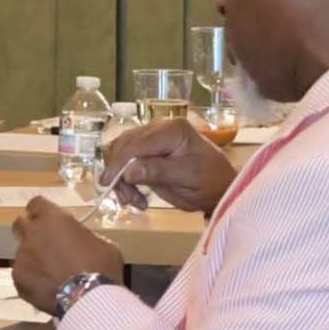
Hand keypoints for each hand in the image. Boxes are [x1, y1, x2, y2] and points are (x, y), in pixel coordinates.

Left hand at [12, 199, 126, 314]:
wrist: (88, 297)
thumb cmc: (101, 266)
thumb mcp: (101, 244)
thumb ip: (82, 237)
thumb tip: (79, 242)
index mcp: (52, 219)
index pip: (36, 204)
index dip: (41, 212)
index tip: (49, 220)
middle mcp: (32, 234)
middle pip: (20, 224)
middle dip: (30, 231)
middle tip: (45, 244)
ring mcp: (22, 257)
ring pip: (22, 253)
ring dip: (34, 259)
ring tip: (51, 275)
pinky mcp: (18, 278)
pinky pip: (22, 274)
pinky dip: (32, 279)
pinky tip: (47, 289)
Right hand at [101, 115, 233, 214]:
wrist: (219, 189)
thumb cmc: (210, 181)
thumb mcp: (187, 178)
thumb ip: (158, 172)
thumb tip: (128, 171)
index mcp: (172, 129)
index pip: (137, 143)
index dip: (119, 163)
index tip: (109, 184)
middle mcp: (159, 128)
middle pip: (124, 146)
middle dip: (119, 173)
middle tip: (127, 200)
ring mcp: (153, 139)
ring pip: (121, 154)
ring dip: (121, 179)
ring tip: (133, 201)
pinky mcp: (148, 152)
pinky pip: (127, 162)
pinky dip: (126, 180)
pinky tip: (136, 197)